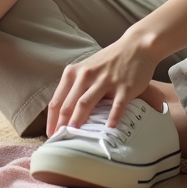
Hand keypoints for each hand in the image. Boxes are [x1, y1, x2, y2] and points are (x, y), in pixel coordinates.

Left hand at [46, 33, 162, 135]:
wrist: (136, 46)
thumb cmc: (109, 60)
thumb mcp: (87, 68)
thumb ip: (75, 86)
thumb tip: (63, 114)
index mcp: (74, 72)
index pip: (57, 100)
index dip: (51, 120)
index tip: (50, 134)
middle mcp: (87, 75)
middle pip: (68, 104)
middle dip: (61, 125)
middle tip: (58, 141)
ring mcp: (106, 80)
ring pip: (86, 103)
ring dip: (78, 120)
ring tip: (73, 136)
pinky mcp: (124, 86)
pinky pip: (116, 105)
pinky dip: (112, 117)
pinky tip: (109, 128)